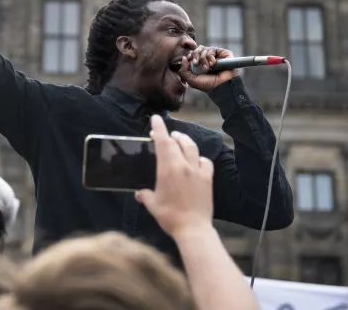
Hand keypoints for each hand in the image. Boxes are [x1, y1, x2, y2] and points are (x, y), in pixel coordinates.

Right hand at [135, 115, 213, 238]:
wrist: (193, 228)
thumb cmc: (170, 216)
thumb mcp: (153, 205)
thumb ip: (145, 195)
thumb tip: (139, 193)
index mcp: (168, 169)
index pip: (162, 142)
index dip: (158, 129)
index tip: (156, 119)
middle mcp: (184, 165)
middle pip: (177, 142)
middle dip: (170, 135)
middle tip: (165, 134)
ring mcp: (198, 171)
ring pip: (192, 148)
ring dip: (185, 141)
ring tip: (180, 140)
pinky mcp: (208, 179)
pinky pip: (205, 161)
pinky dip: (199, 158)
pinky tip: (196, 161)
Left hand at [178, 45, 235, 91]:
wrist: (220, 87)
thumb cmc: (207, 84)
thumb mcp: (191, 79)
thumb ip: (184, 70)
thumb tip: (183, 58)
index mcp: (201, 62)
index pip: (194, 52)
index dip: (191, 54)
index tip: (189, 58)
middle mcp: (208, 57)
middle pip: (199, 49)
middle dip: (196, 56)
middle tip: (196, 64)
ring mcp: (216, 55)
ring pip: (205, 49)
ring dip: (204, 59)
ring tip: (207, 68)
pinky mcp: (224, 54)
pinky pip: (213, 49)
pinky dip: (211, 57)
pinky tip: (212, 64)